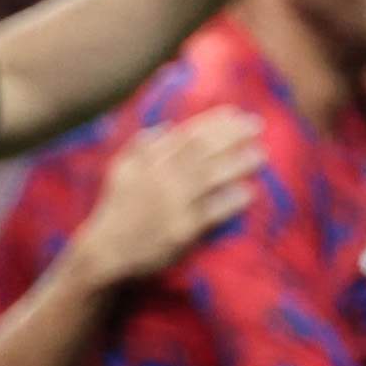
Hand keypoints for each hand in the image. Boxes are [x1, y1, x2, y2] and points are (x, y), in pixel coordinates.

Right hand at [67, 114, 260, 293]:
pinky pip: (211, 212)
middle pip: (203, 151)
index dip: (213, 122)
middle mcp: (161, 179)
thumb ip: (141, 148)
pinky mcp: (181, 230)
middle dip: (232, 135)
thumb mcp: (120, 172)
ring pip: (210, 177)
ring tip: (260, 155)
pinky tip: (248, 192)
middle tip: (257, 125)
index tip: (234, 113)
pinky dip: (230, 201)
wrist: (106, 252)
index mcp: (149, 163)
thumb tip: (164, 127)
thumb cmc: (116, 210)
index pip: (186, 135)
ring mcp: (172, 204)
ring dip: (237, 164)